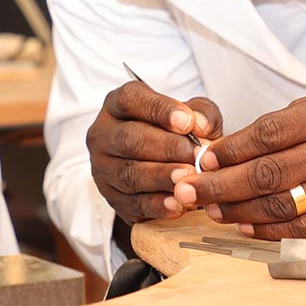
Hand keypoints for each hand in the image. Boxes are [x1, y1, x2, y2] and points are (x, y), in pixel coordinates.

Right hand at [87, 81, 222, 224]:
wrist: (165, 166)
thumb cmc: (177, 133)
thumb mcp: (192, 115)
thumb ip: (201, 113)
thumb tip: (200, 126)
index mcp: (117, 105)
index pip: (130, 99)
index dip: (159, 109)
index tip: (187, 122)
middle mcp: (103, 134)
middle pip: (129, 139)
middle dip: (165, 148)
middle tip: (195, 155)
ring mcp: (103, 168)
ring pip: (129, 173)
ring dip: (161, 177)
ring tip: (188, 177)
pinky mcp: (111, 198)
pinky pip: (131, 203)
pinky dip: (156, 205)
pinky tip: (177, 204)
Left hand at [172, 80, 305, 238]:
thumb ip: (288, 117)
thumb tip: (238, 142)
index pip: (269, 135)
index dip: (230, 148)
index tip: (203, 156)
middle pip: (268, 173)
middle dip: (221, 184)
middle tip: (188, 188)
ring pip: (281, 204)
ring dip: (238, 209)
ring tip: (208, 207)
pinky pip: (305, 227)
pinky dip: (270, 230)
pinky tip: (243, 225)